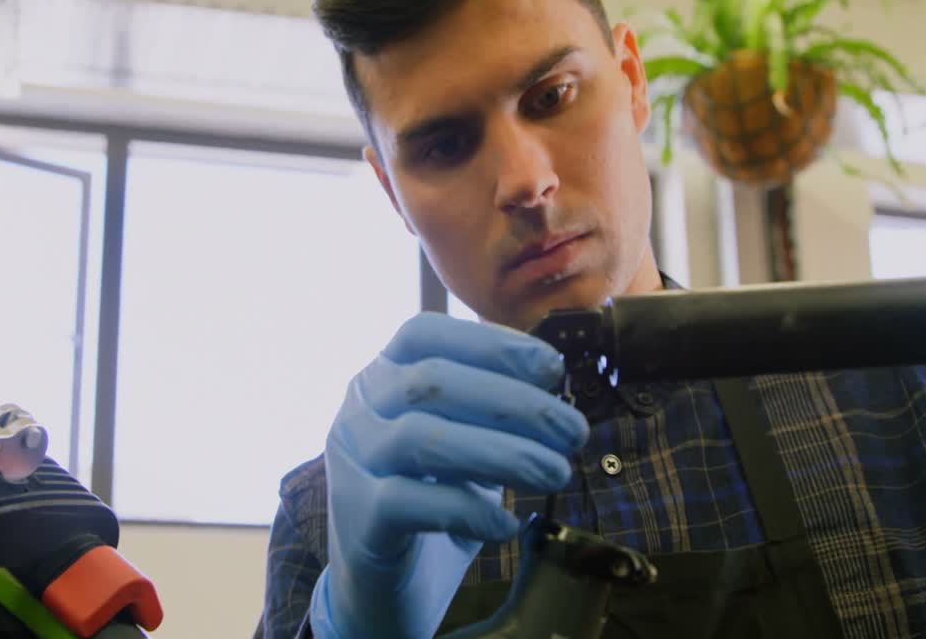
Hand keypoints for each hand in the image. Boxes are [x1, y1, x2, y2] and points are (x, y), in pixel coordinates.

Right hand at [308, 312, 588, 638]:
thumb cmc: (431, 506)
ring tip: (555, 473)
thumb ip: (488, 413)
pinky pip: (411, 502)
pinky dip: (469, 509)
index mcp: (380, 378)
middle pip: (430, 383)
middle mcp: (357, 412)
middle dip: (514, 403)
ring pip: (422, 438)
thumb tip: (553, 389)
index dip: (489, 343)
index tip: (551, 368)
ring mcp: (352, 464)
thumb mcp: (460, 445)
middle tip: (573, 432)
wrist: (380, 592)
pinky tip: (507, 525)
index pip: (423, 334)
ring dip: (502, 452)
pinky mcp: (359, 520)